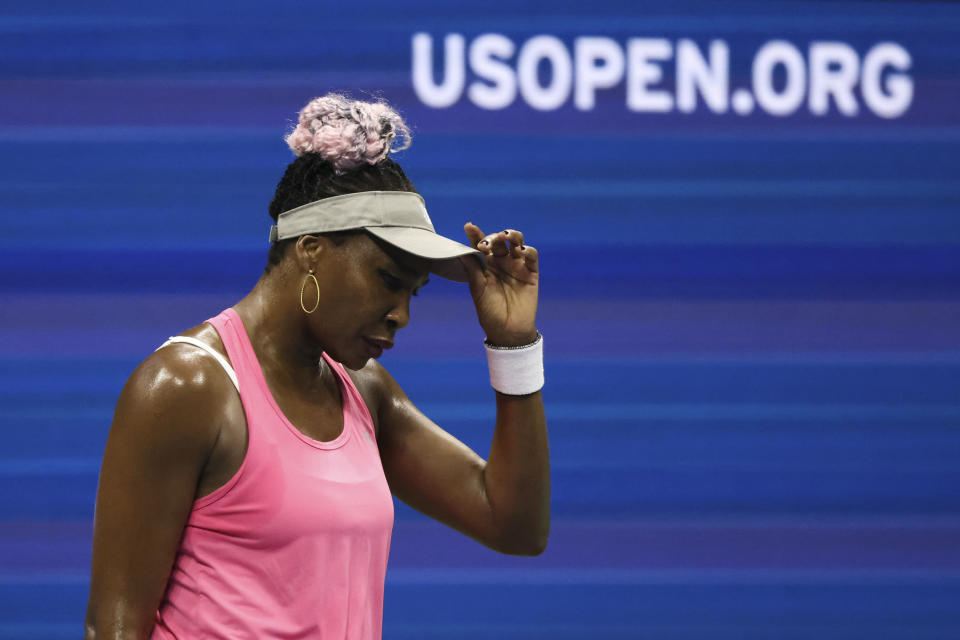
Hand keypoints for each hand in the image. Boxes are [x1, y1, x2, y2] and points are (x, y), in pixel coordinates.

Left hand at [461, 223, 538, 346]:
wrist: (508, 332)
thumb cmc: (489, 312)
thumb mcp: (477, 290)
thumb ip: (472, 269)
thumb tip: (460, 250)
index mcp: (486, 265)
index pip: (481, 245)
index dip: (476, 234)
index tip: (469, 226)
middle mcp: (501, 263)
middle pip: (499, 241)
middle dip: (493, 237)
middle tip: (487, 244)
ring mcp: (517, 266)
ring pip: (517, 242)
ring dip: (512, 235)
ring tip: (506, 236)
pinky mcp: (531, 273)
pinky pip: (531, 256)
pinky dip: (528, 250)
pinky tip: (521, 251)